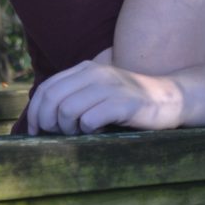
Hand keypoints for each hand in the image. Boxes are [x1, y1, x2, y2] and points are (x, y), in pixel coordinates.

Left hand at [26, 61, 183, 134]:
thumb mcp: (99, 90)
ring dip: (68, 129)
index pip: (46, 88)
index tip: (36, 132)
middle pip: (52, 99)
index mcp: (86, 68)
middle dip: (47, 123)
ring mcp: (110, 87)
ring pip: (67, 110)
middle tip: (58, 135)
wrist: (169, 98)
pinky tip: (99, 131)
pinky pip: (89, 120)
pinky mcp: (123, 103)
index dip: (35, 113)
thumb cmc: (128, 101)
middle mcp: (96, 73)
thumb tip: (40, 117)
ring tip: (82, 132)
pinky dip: (88, 131)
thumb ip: (74, 94)